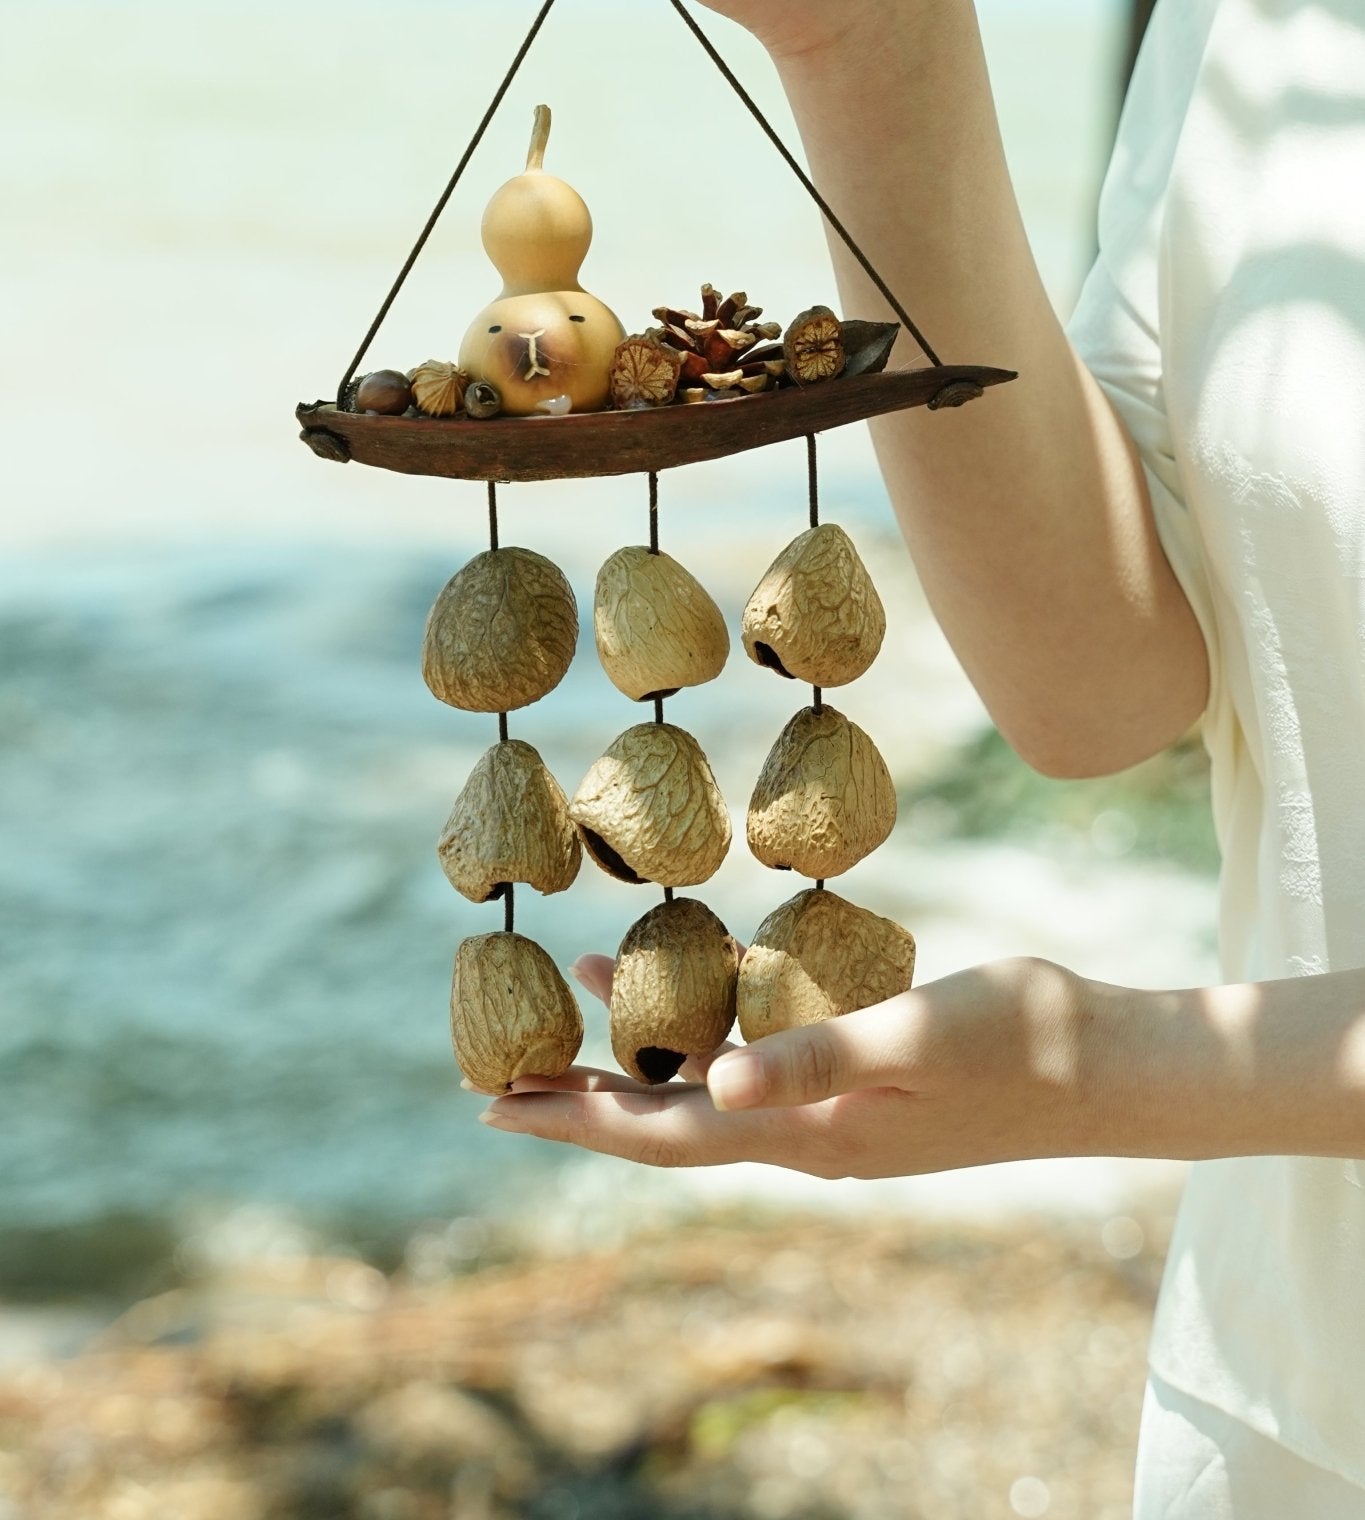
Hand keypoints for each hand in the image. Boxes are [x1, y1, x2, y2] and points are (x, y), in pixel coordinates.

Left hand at [478, 954, 1098, 1175]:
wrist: (1113, 1071)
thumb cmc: (1022, 1042)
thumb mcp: (913, 1037)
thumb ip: (813, 1058)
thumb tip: (712, 1087)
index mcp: (811, 1133)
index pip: (662, 1134)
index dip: (575, 1118)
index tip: (495, 1105)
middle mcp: (811, 1137)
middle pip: (666, 1126)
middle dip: (581, 1102)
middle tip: (500, 1078)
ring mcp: (840, 1120)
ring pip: (708, 1098)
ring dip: (637, 1064)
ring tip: (576, 1011)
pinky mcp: (866, 1091)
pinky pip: (759, 1072)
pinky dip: (707, 1040)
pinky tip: (698, 993)